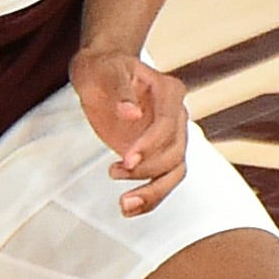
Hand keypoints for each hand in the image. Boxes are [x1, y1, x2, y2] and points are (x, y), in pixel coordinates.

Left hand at [71, 48, 187, 216]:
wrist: (102, 75)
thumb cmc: (103, 69)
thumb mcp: (105, 71)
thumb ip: (120, 90)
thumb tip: (132, 114)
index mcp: (169, 91)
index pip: (168, 124)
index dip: (150, 144)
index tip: (126, 159)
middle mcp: (177, 115)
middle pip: (175, 152)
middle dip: (148, 170)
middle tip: (115, 172)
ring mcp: (171, 137)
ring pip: (175, 172)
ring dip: (153, 193)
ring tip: (124, 205)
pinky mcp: (158, 154)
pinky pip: (164, 180)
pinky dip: (150, 198)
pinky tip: (129, 209)